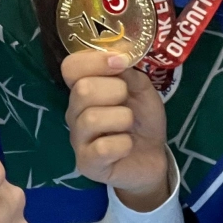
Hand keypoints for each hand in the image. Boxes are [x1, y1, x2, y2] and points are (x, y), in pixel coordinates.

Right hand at [63, 51, 170, 210]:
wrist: (152, 157)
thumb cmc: (142, 118)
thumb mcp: (140, 88)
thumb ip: (128, 72)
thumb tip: (118, 58)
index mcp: (83, 88)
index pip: (70, 67)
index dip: (94, 60)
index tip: (120, 63)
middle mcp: (74, 112)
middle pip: (82, 90)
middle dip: (115, 91)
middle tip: (127, 101)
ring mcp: (78, 139)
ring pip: (92, 118)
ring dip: (122, 118)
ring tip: (129, 125)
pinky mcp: (86, 164)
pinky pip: (102, 148)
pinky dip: (123, 144)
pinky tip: (127, 145)